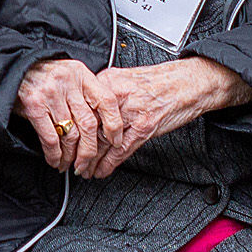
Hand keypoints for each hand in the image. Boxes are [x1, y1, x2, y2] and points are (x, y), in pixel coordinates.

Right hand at [17, 57, 108, 172]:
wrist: (12, 69)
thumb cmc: (43, 76)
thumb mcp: (68, 75)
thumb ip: (85, 93)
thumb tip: (104, 127)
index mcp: (81, 73)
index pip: (107, 101)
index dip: (114, 125)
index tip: (115, 141)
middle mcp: (67, 82)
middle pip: (89, 124)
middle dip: (90, 150)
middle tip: (87, 164)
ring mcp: (50, 93)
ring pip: (70, 134)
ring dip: (71, 156)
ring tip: (69, 164)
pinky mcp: (34, 105)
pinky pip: (50, 138)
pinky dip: (54, 154)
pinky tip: (55, 160)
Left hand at [73, 58, 251, 178]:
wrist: (188, 81)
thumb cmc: (159, 82)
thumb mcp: (125, 79)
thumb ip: (105, 94)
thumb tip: (84, 110)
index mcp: (108, 81)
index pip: (80, 108)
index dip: (69, 128)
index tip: (63, 140)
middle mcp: (116, 95)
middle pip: (88, 126)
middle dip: (76, 148)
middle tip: (69, 160)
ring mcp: (131, 111)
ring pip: (102, 141)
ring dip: (90, 160)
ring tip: (83, 170)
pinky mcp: (145, 126)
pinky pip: (121, 149)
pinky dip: (109, 164)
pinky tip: (102, 171)